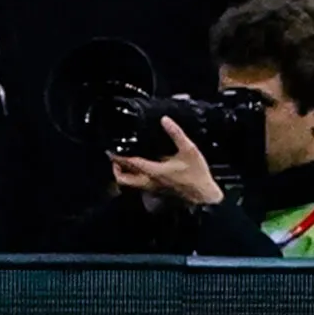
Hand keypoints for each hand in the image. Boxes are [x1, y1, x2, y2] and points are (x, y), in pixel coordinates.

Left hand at [110, 117, 224, 206]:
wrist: (202, 194)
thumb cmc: (196, 173)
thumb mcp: (189, 149)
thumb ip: (176, 134)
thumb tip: (165, 120)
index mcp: (154, 171)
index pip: (130, 164)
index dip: (118, 157)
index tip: (111, 151)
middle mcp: (149, 181)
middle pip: (124, 179)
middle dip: (116, 169)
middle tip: (115, 159)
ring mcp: (152, 189)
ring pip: (130, 184)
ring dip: (124, 174)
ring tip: (125, 164)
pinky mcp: (157, 191)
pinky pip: (138, 186)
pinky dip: (134, 178)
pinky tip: (141, 170)